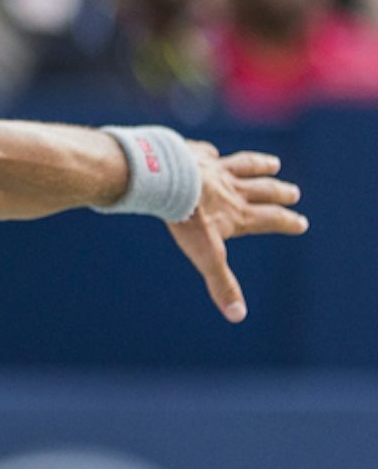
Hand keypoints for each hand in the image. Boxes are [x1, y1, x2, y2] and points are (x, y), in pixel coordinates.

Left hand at [167, 145, 307, 322]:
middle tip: (294, 192)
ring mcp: (214, 169)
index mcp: (239, 214)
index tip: (301, 223)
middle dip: (280, 193)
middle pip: (262, 190)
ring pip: (243, 165)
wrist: (166, 182)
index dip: (287, 222)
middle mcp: (232, 189)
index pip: (270, 219)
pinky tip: (212, 152)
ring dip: (259, 165)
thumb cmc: (188, 220)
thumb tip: (238, 316)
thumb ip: (222, 284)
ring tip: (272, 164)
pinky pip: (206, 152)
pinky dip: (212, 153)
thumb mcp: (207, 256)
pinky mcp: (193, 154)